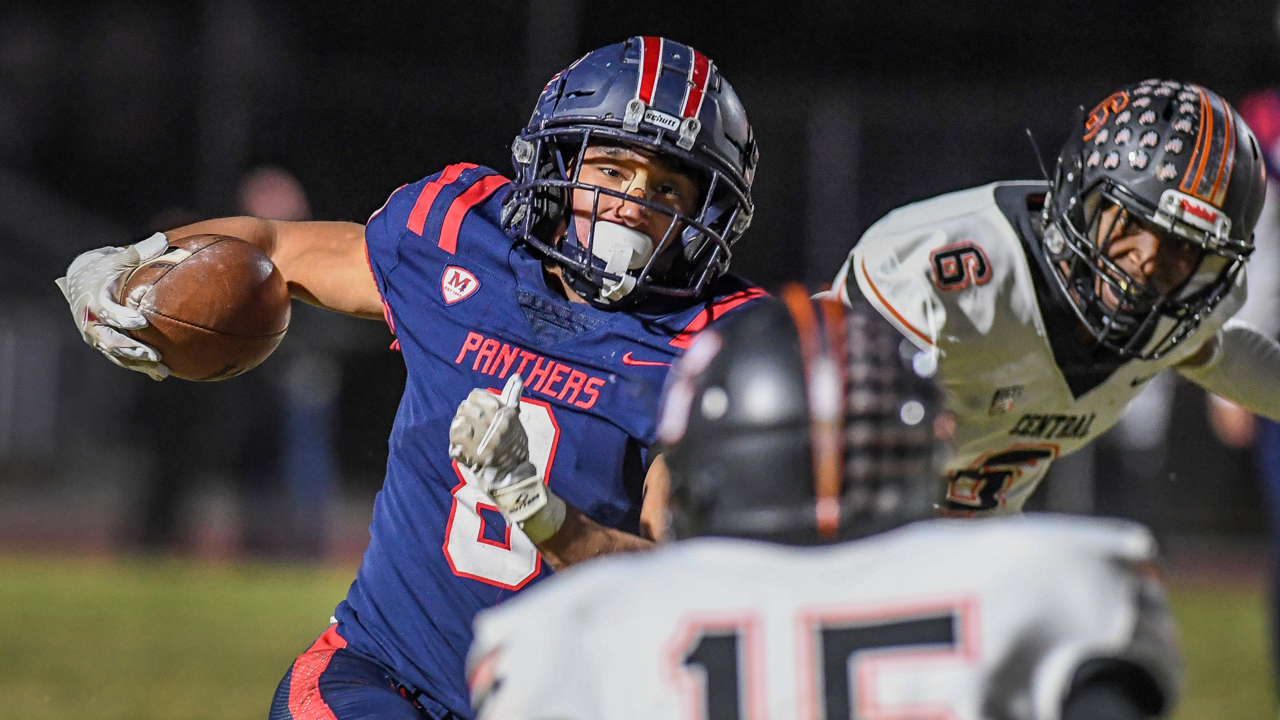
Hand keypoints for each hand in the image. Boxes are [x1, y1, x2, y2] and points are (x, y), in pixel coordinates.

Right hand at [55, 233, 170, 379]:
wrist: (80, 281)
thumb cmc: (103, 268)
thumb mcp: (117, 258)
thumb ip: (140, 252)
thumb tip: (164, 240)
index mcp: (94, 300)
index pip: (107, 312)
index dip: (122, 318)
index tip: (141, 322)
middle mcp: (91, 322)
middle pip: (110, 341)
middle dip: (131, 349)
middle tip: (154, 354)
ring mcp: (96, 336)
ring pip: (117, 355)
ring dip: (139, 364)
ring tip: (163, 370)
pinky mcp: (103, 345)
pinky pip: (122, 359)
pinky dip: (140, 367)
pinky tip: (161, 374)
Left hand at [449, 374, 564, 540]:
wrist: (512, 472)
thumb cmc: (513, 442)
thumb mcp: (515, 418)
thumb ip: (512, 397)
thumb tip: (517, 375)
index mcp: (506, 413)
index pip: (474, 396)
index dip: (472, 403)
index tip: (475, 411)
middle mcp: (497, 424)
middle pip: (464, 408)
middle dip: (463, 415)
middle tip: (467, 424)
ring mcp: (487, 440)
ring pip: (458, 422)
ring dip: (457, 428)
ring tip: (463, 435)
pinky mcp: (476, 454)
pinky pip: (455, 440)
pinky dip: (454, 442)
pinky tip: (460, 446)